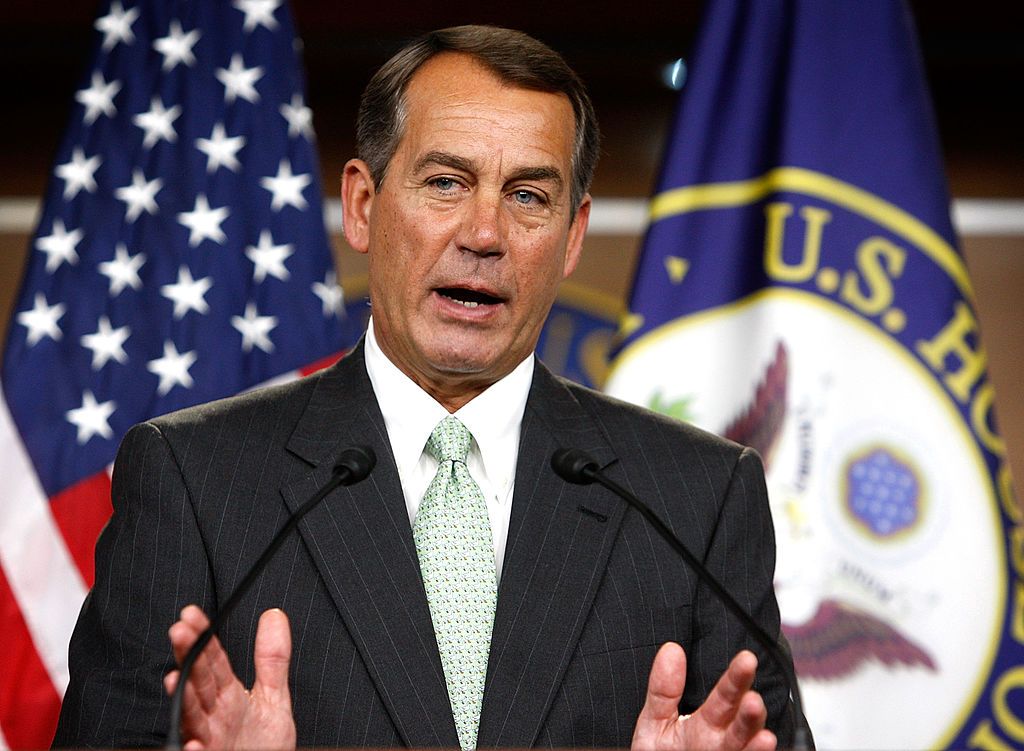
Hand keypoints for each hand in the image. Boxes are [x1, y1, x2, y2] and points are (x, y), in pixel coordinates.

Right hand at [164, 605, 296, 750]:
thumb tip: (274, 616)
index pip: (212, 660)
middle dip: (188, 656)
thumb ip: (271, 659)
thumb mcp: (272, 696)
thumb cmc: (263, 743)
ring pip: (192, 717)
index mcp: (226, 695)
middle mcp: (213, 715)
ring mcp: (210, 739)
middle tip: (179, 631)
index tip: (191, 613)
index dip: (203, 636)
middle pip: (198, 680)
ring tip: (174, 677)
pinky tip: (194, 743)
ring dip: (184, 698)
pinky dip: (194, 749)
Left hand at [632, 642, 775, 750]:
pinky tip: (762, 748)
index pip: (726, 694)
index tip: (747, 659)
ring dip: (754, 741)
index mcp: (708, 721)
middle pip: (742, 722)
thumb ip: (664, 690)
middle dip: (750, 711)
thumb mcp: (656, 720)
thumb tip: (671, 649)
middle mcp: (723, 741)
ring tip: (763, 734)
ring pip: (746, 747)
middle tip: (753, 699)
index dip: (736, 677)